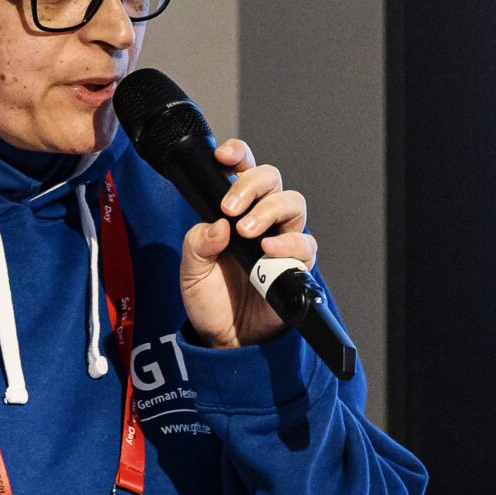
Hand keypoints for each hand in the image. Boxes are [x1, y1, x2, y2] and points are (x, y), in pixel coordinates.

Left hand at [178, 139, 316, 348]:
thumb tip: (218, 226)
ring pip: (293, 203)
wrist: (227, 339)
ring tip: (247, 231)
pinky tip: (268, 250)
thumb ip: (197, 244)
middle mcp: (262, 220)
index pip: (243, 170)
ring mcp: (282, 240)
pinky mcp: (297, 265)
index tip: (224, 157)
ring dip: (271, 210)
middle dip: (252, 185)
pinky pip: (304, 244)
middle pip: (272, 179)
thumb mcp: (191, 270)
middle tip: (231, 208)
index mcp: (236, 211)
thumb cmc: (211, 299)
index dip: (238, 155)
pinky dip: (289, 243)